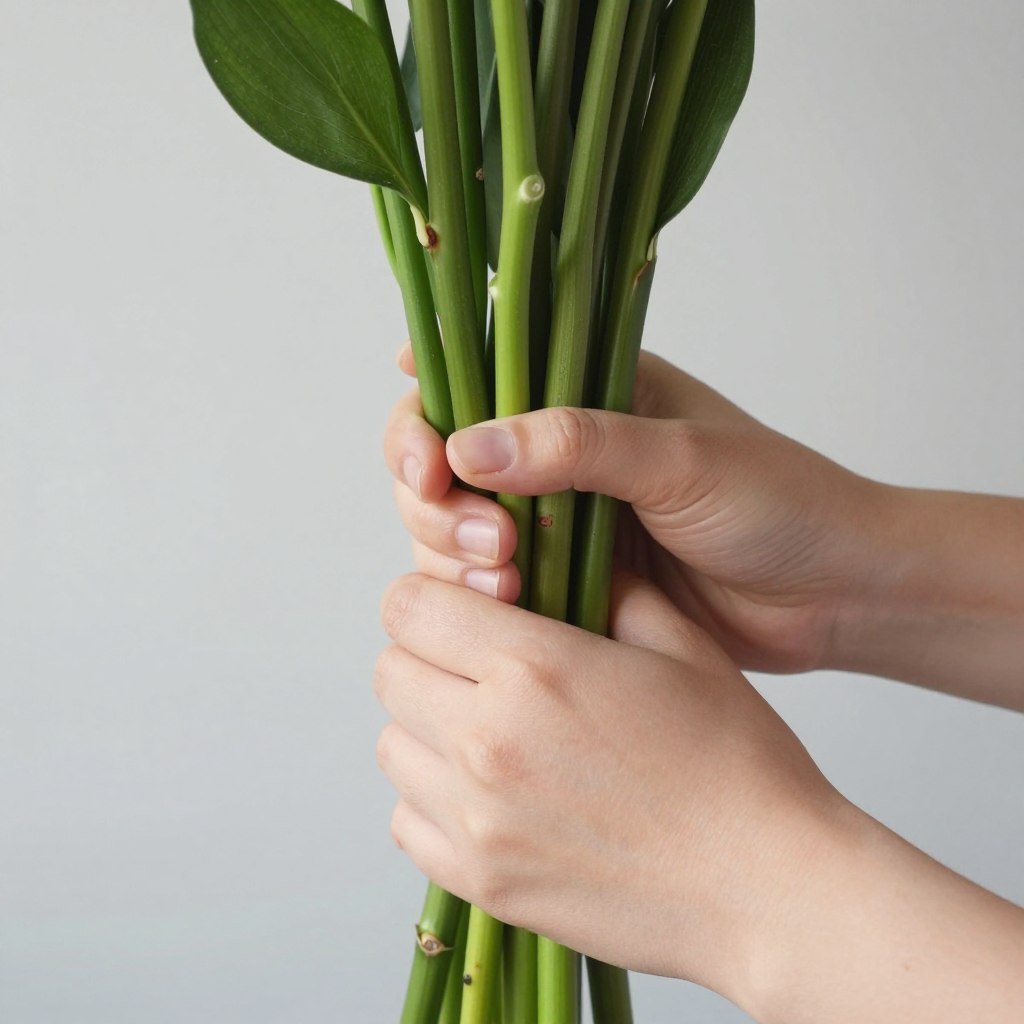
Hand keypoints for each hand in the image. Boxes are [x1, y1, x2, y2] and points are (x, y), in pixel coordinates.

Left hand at [375, 570, 841, 1002]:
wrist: (766, 888)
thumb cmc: (736, 763)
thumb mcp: (681, 643)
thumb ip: (608, 589)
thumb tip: (564, 566)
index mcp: (534, 667)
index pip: (408, 605)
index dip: (431, 598)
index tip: (462, 611)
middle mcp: (487, 741)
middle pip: (390, 671)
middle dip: (428, 658)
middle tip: (482, 670)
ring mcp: (476, 820)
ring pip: (392, 746)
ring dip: (427, 730)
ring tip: (492, 736)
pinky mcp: (481, 882)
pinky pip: (407, 822)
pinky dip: (434, 803)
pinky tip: (494, 798)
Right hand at [384, 344, 883, 672]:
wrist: (833, 593)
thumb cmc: (779, 502)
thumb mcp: (682, 458)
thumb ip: (576, 445)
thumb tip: (468, 448)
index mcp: (587, 387)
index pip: (473, 379)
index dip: (426, 417)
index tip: (428, 465)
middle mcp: (560, 447)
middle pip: (446, 460)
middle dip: (438, 502)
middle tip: (490, 543)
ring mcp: (559, 514)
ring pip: (457, 527)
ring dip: (455, 554)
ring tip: (507, 581)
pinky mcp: (567, 575)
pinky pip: (496, 582)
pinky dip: (484, 596)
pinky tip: (511, 608)